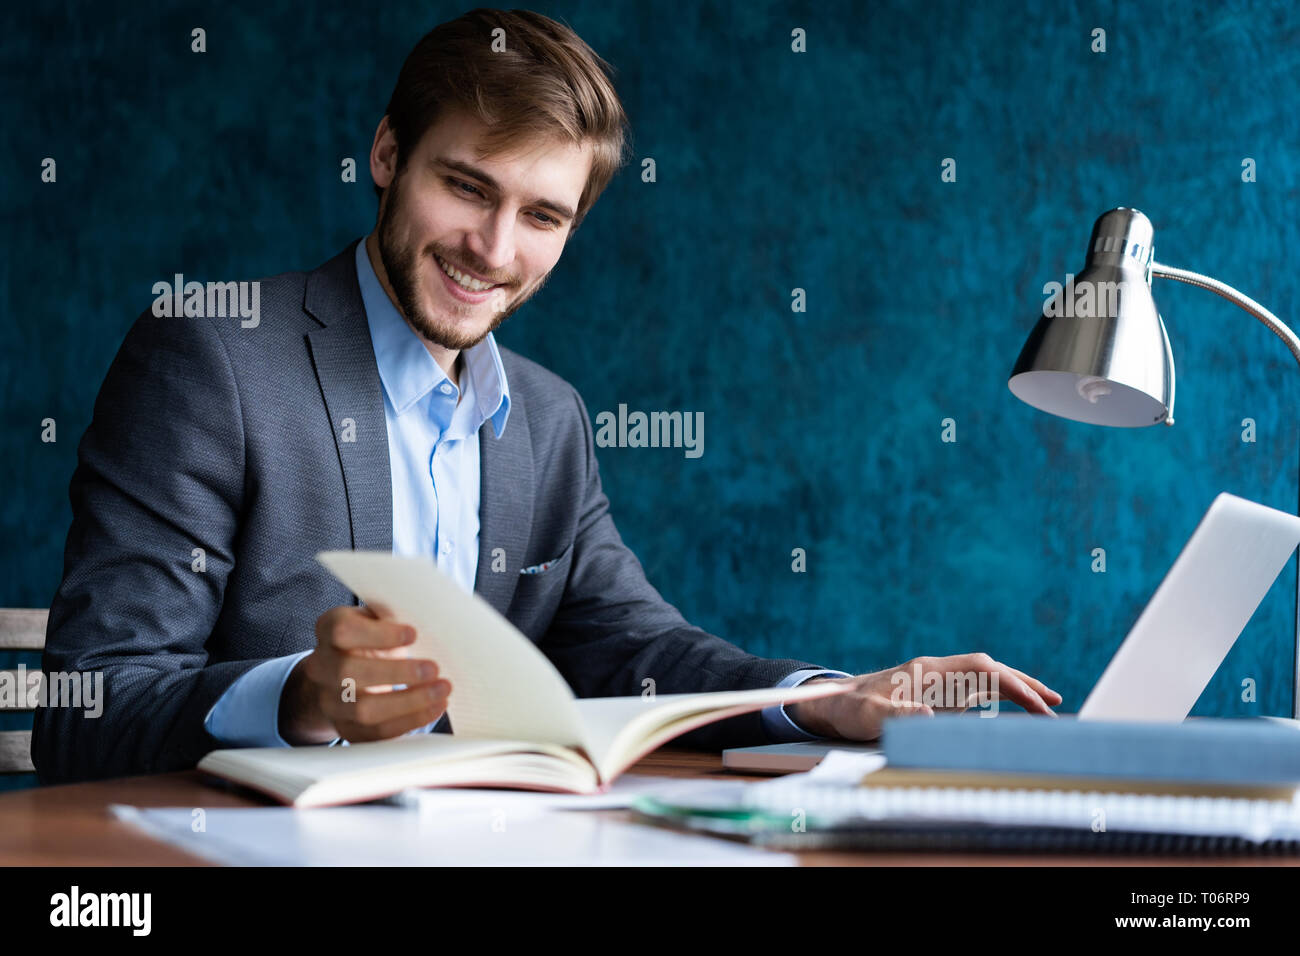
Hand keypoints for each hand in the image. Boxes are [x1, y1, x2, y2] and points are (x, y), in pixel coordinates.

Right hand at [278, 605, 450, 744]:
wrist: (343, 676)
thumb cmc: (371, 639)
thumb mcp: (377, 619)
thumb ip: (395, 616)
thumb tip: (434, 619)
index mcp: (328, 630)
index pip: (342, 630)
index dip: (378, 634)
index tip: (413, 634)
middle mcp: (321, 667)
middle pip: (349, 672)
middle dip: (397, 672)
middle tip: (434, 669)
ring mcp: (329, 702)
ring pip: (363, 709)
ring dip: (409, 702)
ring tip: (441, 690)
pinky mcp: (345, 729)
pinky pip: (375, 734)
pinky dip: (409, 721)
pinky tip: (434, 708)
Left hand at [785, 653, 1061, 741]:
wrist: (830, 704)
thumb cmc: (847, 710)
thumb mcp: (867, 716)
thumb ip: (896, 714)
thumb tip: (929, 715)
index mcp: (926, 671)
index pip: (979, 668)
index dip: (1009, 681)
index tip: (1035, 702)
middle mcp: (936, 671)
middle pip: (989, 669)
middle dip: (1023, 683)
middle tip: (1055, 703)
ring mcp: (937, 681)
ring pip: (985, 679)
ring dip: (1015, 689)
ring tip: (1047, 706)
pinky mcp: (934, 694)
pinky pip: (974, 692)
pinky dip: (998, 698)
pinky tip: (1015, 709)